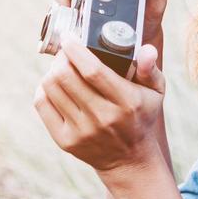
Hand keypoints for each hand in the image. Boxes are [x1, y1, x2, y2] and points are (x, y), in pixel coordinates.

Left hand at [33, 32, 167, 178]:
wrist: (129, 161)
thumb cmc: (140, 118)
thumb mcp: (155, 93)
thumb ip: (150, 69)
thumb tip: (146, 50)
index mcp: (126, 102)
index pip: (93, 71)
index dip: (76, 50)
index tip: (70, 37)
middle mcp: (103, 118)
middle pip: (65, 77)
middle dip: (61, 57)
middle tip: (66, 52)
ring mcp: (81, 131)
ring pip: (51, 88)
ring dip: (52, 71)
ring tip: (61, 67)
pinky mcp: (65, 141)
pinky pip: (42, 105)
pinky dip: (44, 89)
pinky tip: (54, 85)